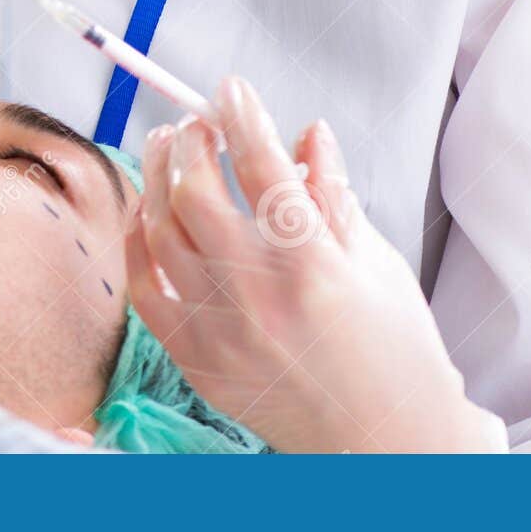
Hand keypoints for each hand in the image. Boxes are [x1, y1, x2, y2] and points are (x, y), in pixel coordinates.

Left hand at [123, 76, 499, 453]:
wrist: (386, 442)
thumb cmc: (393, 348)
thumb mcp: (374, 259)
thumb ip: (332, 191)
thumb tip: (307, 131)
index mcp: (312, 262)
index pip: (262, 166)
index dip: (243, 117)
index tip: (232, 89)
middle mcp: (258, 294)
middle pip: (195, 192)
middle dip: (190, 141)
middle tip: (196, 122)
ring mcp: (220, 331)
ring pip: (160, 233)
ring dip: (157, 179)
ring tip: (164, 148)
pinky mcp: (197, 361)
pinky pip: (143, 291)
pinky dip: (137, 243)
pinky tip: (147, 212)